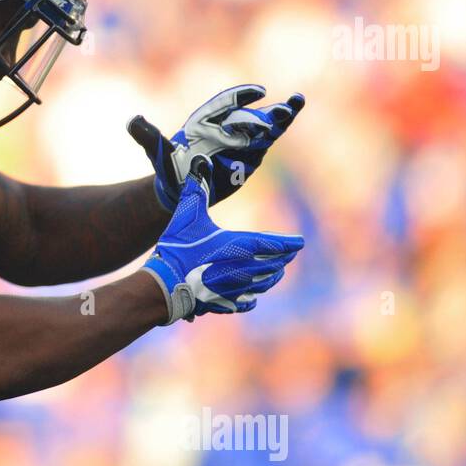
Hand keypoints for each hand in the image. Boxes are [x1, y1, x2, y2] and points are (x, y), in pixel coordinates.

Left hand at [128, 84, 304, 211]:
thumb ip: (147, 136)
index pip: (228, 103)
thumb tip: (132, 121)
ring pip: (263, 130)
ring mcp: (240, 144)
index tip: (259, 91)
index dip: (242, 96)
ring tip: (293, 109)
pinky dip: (269, 141)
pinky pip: (261, 149)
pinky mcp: (247, 161)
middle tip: (286, 107)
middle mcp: (228, 128)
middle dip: (269, 113)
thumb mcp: (156, 151)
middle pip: (252, 116)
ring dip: (277, 122)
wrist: (177, 186)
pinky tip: (281, 133)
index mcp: (208, 120)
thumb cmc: (168, 164)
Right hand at [143, 156, 303, 324]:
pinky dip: (252, 297)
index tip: (300, 242)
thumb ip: (196, 189)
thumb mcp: (187, 214)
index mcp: (240, 246)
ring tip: (276, 272)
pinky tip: (251, 297)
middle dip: (283, 257)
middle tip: (289, 253)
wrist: (165, 284)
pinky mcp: (224, 303)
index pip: (275, 244)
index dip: (289, 243)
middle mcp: (244, 268)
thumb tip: (200, 162)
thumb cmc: (178, 248)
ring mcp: (236, 288)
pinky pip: (246, 302)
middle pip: (274, 264)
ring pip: (264, 283)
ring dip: (272, 276)